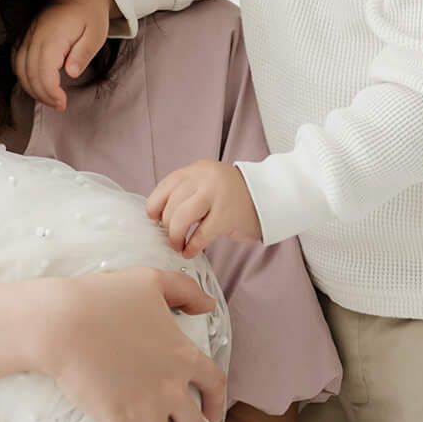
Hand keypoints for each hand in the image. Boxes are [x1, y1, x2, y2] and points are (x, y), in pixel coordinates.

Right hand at [13, 0, 112, 111]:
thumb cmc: (90, 15)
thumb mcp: (96, 35)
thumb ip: (83, 54)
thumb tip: (71, 73)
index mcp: (53, 36)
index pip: (43, 72)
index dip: (50, 92)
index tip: (62, 103)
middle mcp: (35, 35)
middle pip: (28, 73)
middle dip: (42, 94)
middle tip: (58, 105)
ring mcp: (28, 34)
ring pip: (18, 68)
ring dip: (30, 87)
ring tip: (48, 97)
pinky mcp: (25, 34)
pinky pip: (15, 58)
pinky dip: (21, 74)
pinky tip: (34, 83)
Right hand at [37, 267, 226, 421]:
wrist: (62, 321)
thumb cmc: (102, 297)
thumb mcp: (150, 281)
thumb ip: (185, 290)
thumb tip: (207, 305)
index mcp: (183, 355)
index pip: (215, 385)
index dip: (216, 405)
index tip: (211, 417)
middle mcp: (171, 386)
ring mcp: (145, 407)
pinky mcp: (115, 420)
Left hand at [146, 160, 263, 257]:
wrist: (270, 198)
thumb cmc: (234, 196)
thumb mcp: (208, 184)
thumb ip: (187, 192)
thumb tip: (159, 215)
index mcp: (198, 170)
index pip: (167, 185)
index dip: (155, 204)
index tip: (152, 218)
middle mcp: (206, 179)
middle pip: (172, 204)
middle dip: (166, 225)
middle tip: (169, 237)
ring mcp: (217, 196)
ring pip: (182, 217)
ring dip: (175, 236)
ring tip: (178, 245)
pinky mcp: (227, 216)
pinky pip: (201, 234)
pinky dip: (191, 246)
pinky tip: (189, 252)